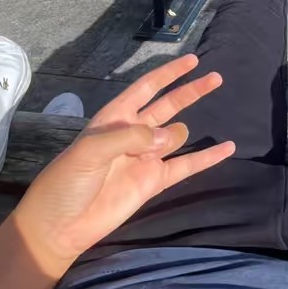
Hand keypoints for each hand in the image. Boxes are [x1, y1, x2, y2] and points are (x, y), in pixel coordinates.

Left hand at [12, 54, 234, 275]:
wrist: (59, 227)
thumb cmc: (66, 182)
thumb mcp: (90, 150)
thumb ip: (131, 137)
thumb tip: (171, 135)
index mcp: (115, 118)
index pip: (147, 88)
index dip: (169, 73)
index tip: (192, 61)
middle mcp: (134, 133)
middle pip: (169, 105)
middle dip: (191, 91)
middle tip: (216, 78)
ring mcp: (146, 158)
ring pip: (176, 136)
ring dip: (176, 137)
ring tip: (155, 153)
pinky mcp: (155, 181)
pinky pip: (187, 166)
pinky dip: (208, 158)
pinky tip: (228, 148)